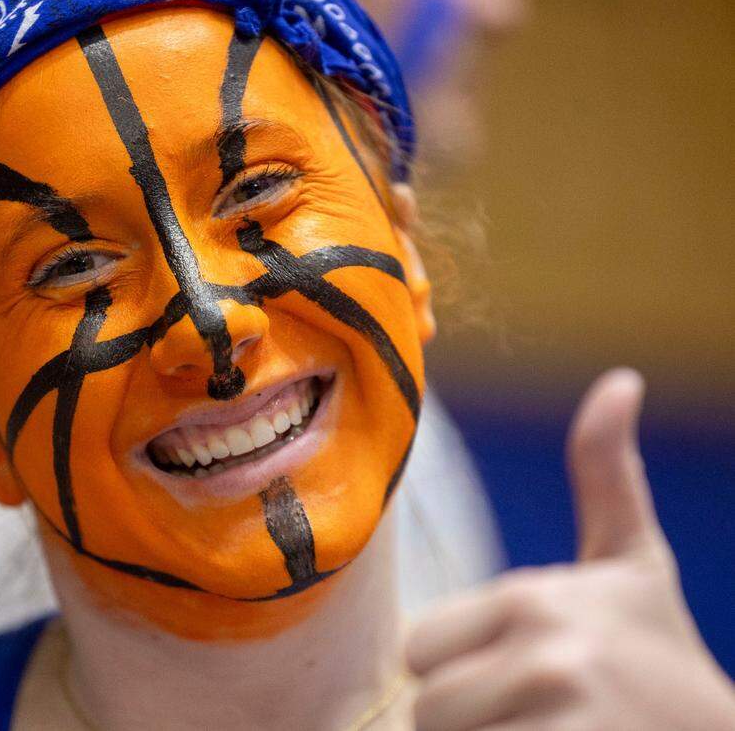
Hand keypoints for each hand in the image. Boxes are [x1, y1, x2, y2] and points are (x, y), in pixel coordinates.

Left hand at [407, 368, 734, 729]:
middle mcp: (545, 655)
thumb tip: (620, 382)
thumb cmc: (658, 653)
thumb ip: (608, 475)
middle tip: (540, 715)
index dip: (460, 671)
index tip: (522, 674)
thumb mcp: (631, 564)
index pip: (419, 651)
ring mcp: (559, 718)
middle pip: (429, 708)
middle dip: (472, 719)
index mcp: (532, 598)